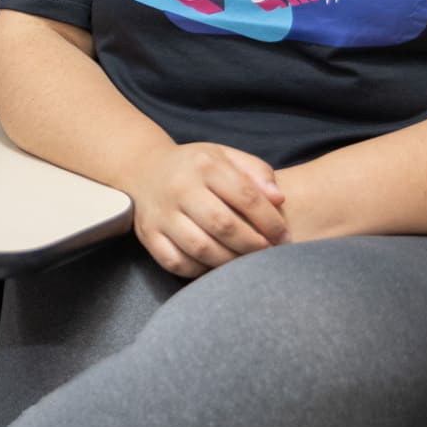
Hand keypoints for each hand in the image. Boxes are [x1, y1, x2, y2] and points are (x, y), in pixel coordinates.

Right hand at [128, 142, 288, 278]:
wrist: (144, 169)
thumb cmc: (195, 167)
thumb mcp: (226, 156)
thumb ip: (256, 172)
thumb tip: (278, 199)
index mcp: (204, 165)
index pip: (246, 196)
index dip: (271, 221)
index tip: (283, 236)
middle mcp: (180, 188)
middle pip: (224, 225)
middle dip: (253, 245)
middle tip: (267, 252)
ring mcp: (161, 214)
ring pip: (201, 248)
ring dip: (230, 261)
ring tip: (245, 261)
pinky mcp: (148, 235)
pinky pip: (177, 262)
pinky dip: (200, 270)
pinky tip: (215, 265)